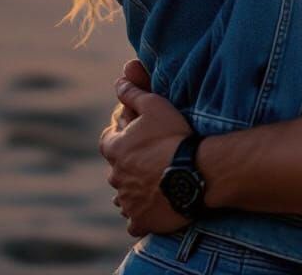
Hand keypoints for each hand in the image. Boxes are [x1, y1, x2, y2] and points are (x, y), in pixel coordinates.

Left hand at [99, 60, 193, 236]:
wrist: (194, 172)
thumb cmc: (174, 136)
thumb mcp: (154, 105)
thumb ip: (133, 93)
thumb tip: (118, 81)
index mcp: (116, 150)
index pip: (107, 141)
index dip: (117, 136)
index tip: (129, 135)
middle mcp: (116, 177)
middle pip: (116, 169)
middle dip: (127, 164)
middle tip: (148, 159)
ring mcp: (128, 201)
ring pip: (124, 196)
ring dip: (133, 191)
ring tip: (152, 184)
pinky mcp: (141, 220)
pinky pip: (134, 221)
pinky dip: (140, 215)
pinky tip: (151, 209)